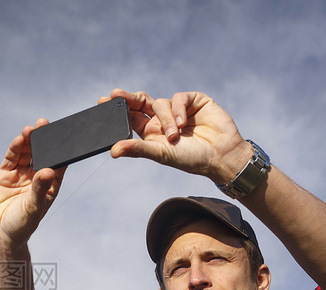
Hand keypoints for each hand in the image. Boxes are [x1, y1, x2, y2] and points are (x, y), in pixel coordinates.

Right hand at [0, 120, 65, 252]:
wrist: (1, 235)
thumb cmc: (23, 225)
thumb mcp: (33, 207)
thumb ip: (40, 188)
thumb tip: (49, 171)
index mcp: (49, 184)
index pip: (58, 162)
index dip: (60, 149)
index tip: (63, 135)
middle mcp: (36, 177)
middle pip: (41, 153)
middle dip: (42, 139)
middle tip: (44, 124)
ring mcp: (20, 174)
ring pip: (26, 153)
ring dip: (28, 140)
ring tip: (30, 130)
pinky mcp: (5, 174)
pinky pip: (11, 158)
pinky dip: (14, 148)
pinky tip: (19, 139)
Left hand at [99, 90, 252, 184]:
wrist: (221, 156)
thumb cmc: (191, 159)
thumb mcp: (160, 155)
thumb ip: (137, 150)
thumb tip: (113, 151)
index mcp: (151, 131)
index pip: (130, 116)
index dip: (118, 108)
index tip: (104, 100)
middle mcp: (162, 118)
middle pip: (140, 101)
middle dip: (128, 98)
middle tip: (116, 95)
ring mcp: (178, 108)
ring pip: (160, 103)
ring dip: (166, 119)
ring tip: (175, 136)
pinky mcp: (194, 100)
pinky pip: (179, 97)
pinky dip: (179, 109)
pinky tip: (184, 123)